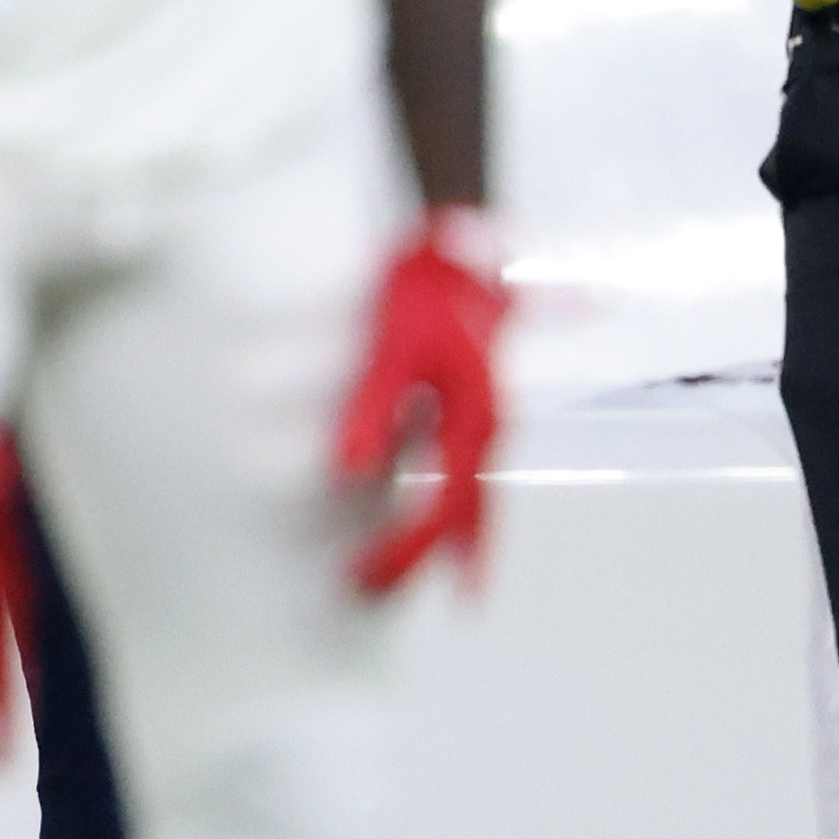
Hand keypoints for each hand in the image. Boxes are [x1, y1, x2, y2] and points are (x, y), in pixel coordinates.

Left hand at [334, 207, 503, 595]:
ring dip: (449, 542)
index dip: (403, 551)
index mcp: (475, 423)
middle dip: (427, 562)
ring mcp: (485, 418)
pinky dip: (454, 504)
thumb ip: (372, 412)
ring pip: (475, 498)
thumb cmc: (424, 293)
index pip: (441, 509)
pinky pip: (468, 470)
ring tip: (428, 582)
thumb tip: (349, 473)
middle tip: (378, 595)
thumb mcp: (391, 350)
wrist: (459, 243)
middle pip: (466, 516)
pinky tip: (434, 517)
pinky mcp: (472, 403)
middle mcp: (489, 429)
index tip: (363, 578)